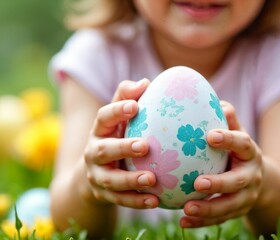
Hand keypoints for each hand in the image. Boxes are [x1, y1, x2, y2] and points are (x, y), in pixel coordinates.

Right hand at [83, 79, 159, 208]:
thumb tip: (146, 82)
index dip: (117, 111)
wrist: (92, 175)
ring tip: (152, 179)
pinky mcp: (104, 195)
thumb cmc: (115, 138)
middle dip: (122, 147)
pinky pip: (120, 200)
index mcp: (100, 131)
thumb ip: (128, 99)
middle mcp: (93, 152)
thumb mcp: (118, 120)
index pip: (103, 117)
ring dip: (130, 180)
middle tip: (144, 146)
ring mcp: (97, 175)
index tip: (135, 106)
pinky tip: (155, 201)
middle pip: (102, 150)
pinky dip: (137, 201)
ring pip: (110, 180)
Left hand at [180, 101, 263, 227]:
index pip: (243, 144)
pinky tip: (183, 222)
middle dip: (219, 183)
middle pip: (238, 182)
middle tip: (197, 183)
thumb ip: (228, 121)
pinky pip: (220, 219)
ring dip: (208, 210)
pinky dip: (202, 222)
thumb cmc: (239, 151)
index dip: (229, 139)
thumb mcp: (238, 135)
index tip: (209, 136)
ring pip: (229, 206)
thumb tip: (216, 101)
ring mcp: (246, 197)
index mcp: (250, 153)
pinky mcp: (238, 212)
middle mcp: (251, 176)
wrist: (262, 181)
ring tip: (187, 209)